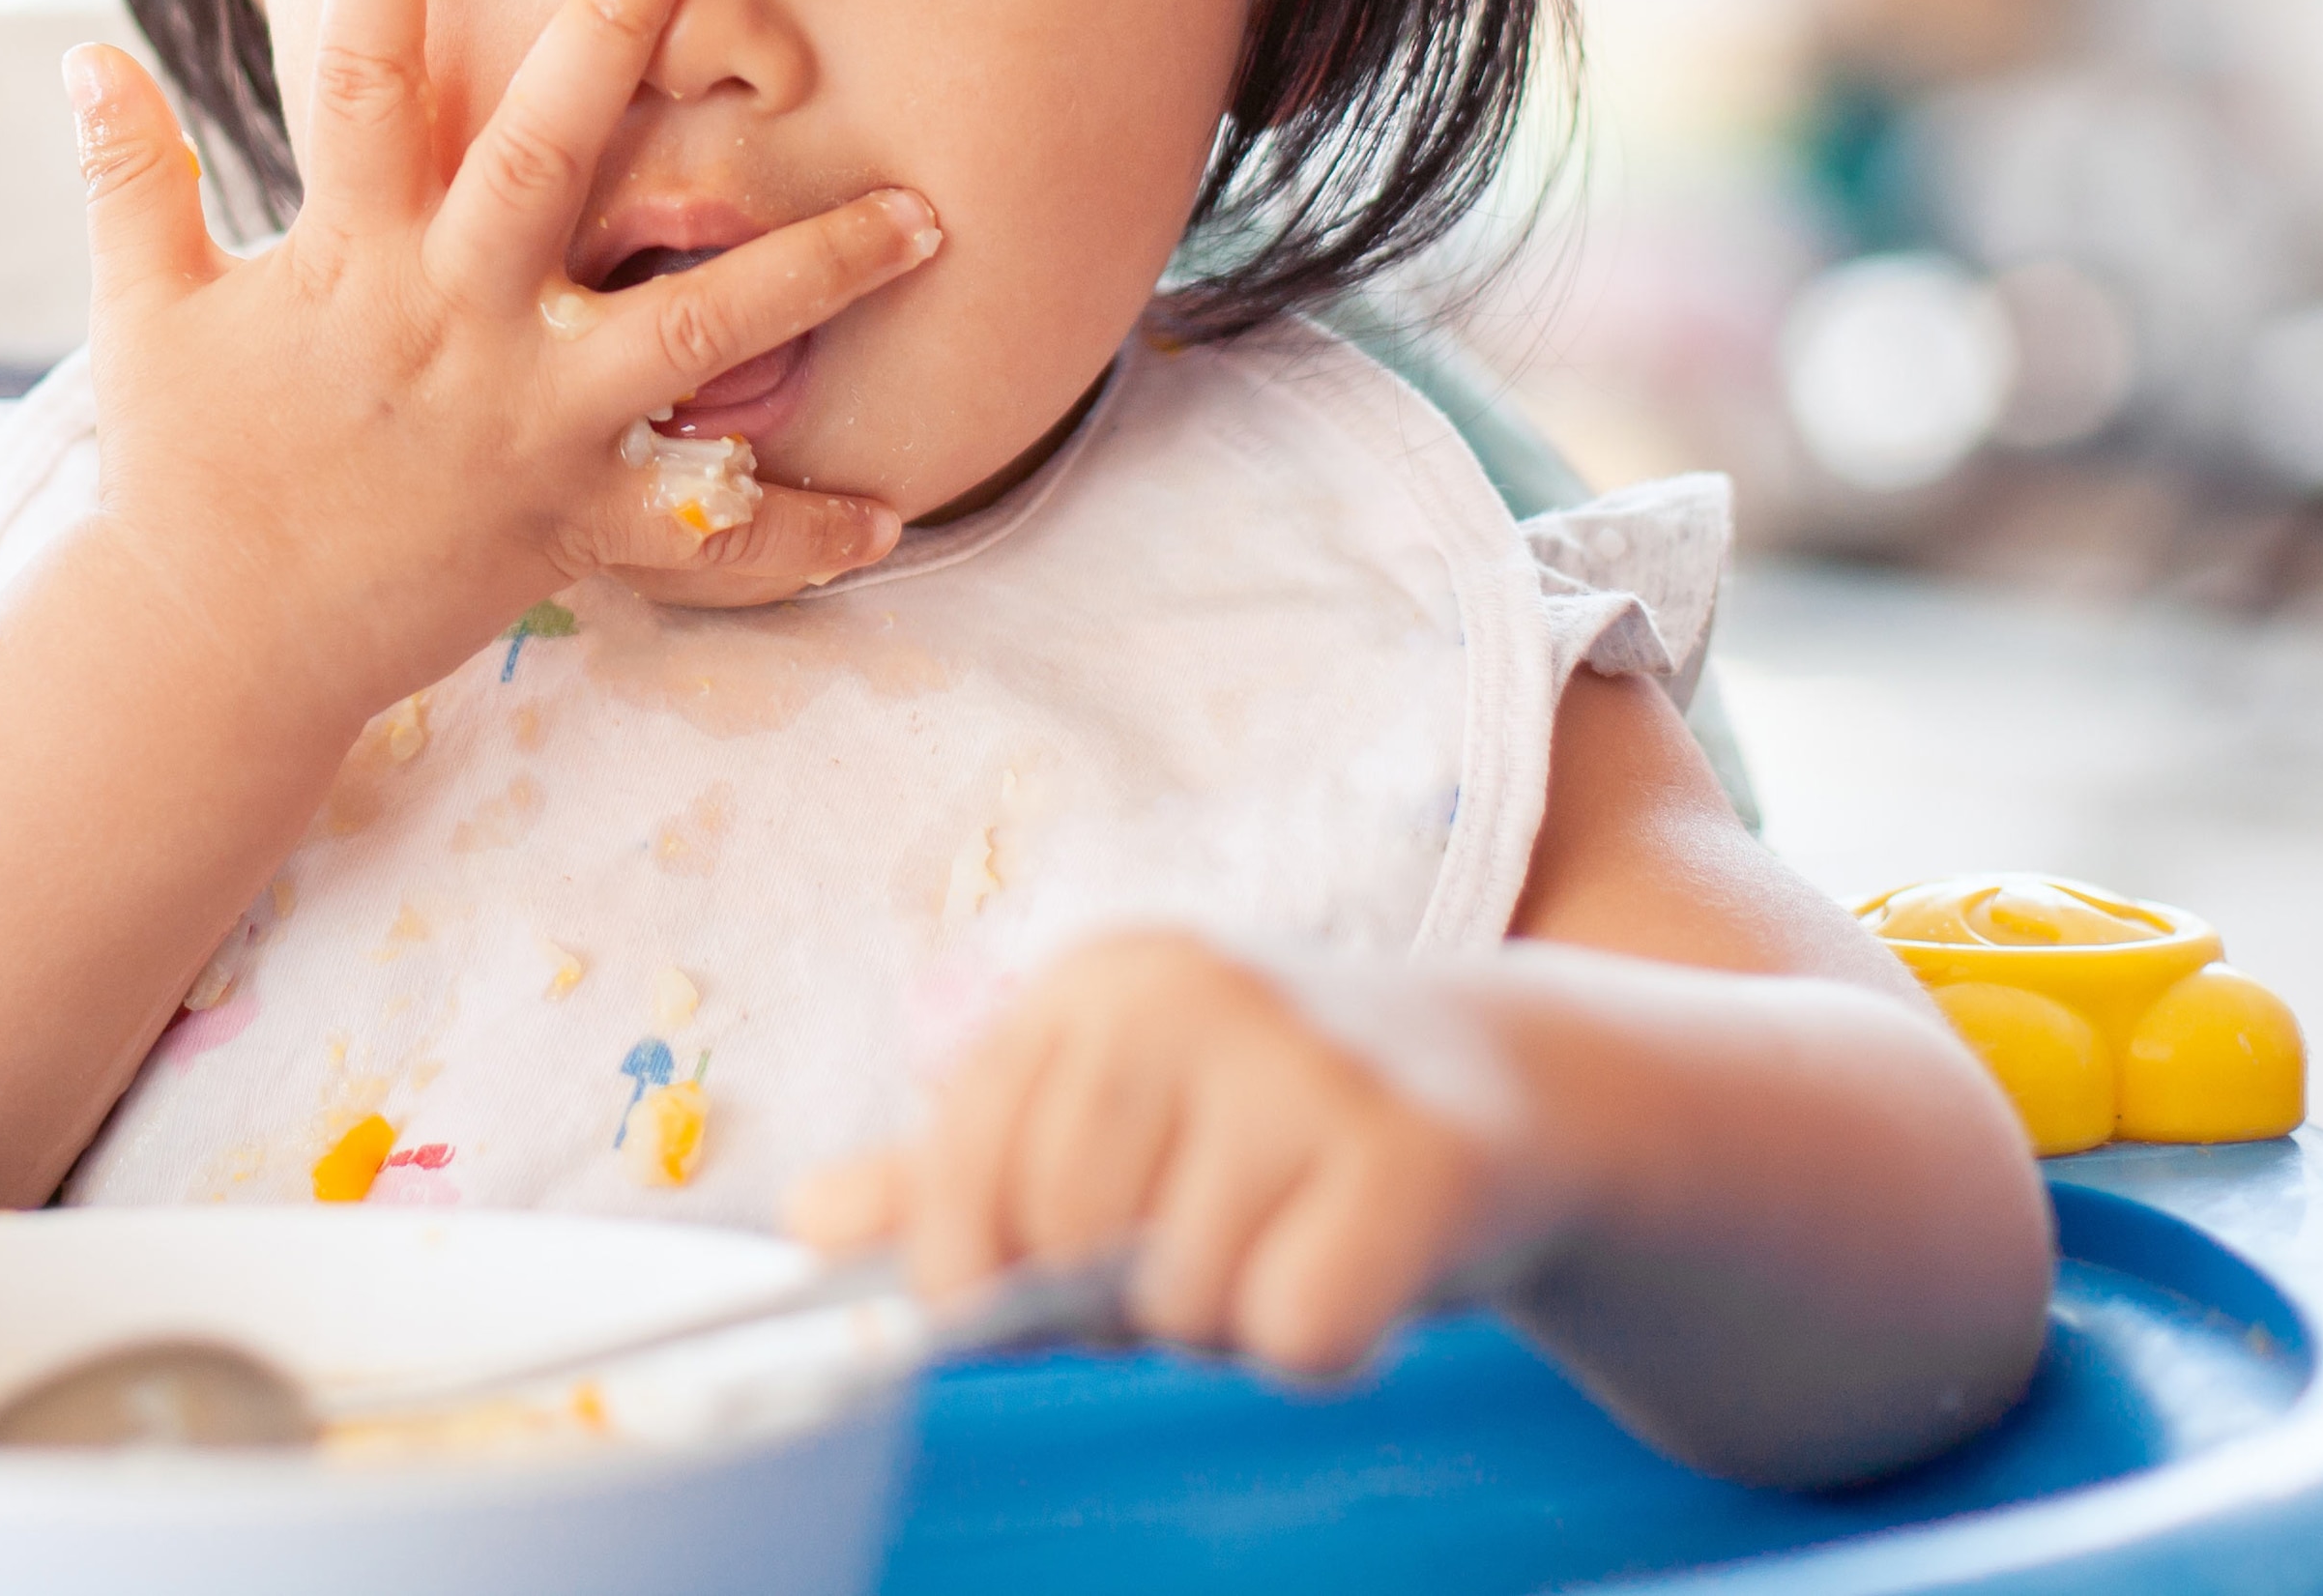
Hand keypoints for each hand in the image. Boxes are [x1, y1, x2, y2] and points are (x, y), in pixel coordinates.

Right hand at [59, 0, 941, 724]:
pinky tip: (883, 515)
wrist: (212, 646)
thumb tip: (82, 53)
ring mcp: (523, 429)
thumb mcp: (145, 313)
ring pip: (690, 337)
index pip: (358, 83)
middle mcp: (452, 327)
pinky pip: (698, 535)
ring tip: (921, 214)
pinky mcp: (565, 528)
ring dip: (810, 272)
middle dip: (612, 39)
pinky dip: (793, 532)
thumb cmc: (183, 470)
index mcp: (349, 263)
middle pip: (545, 160)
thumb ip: (129, 179)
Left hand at [789, 929, 1567, 1379]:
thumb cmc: (1277, 1120)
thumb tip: (806, 1221)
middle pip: (1062, 1245)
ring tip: (1295, 1233)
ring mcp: (1304, 1061)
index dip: (974, 1266)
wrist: (1516, 1087)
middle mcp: (1189, 994)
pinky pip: (1297, 1330)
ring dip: (1234, 1318)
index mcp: (1095, 982)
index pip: (960, 1168)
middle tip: (1215, 1241)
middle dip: (1126, 1296)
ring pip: (1183, 1301)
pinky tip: (1365, 1263)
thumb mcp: (1112, 1117)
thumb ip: (958, 1170)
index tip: (1028, 1286)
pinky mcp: (1413, 1150)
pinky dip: (1325, 1341)